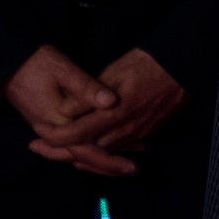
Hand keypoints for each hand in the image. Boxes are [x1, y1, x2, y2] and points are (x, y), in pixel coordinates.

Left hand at [27, 48, 187, 175]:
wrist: (182, 67)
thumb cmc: (146, 65)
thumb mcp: (114, 72)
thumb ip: (87, 94)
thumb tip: (63, 111)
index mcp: (113, 115)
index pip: (75, 135)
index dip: (53, 137)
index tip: (37, 134)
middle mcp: (123, 131)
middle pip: (85, 151)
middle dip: (59, 151)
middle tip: (39, 147)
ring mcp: (136, 135)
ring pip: (101, 154)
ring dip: (78, 153)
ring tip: (58, 149)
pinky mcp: (145, 133)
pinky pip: (117, 149)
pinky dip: (99, 152)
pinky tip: (90, 146)